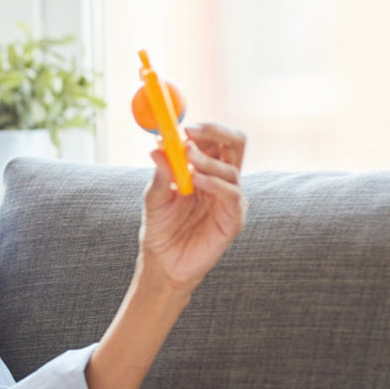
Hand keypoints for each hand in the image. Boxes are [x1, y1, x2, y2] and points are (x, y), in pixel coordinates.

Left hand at [139, 122, 247, 289]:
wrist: (163, 262)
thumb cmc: (160, 227)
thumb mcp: (154, 197)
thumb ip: (160, 173)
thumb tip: (156, 146)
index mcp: (205, 168)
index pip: (216, 138)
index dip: (205, 128)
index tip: (184, 125)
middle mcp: (222, 179)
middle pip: (235, 144)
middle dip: (216, 132)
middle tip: (191, 132)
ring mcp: (230, 198)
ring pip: (231, 168)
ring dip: (205, 161)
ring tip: (186, 161)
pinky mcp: (234, 218)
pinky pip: (232, 194)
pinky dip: (214, 183)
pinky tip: (195, 181)